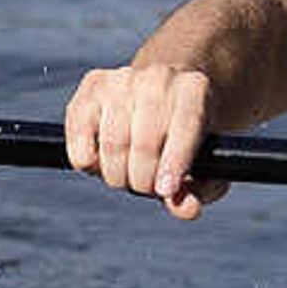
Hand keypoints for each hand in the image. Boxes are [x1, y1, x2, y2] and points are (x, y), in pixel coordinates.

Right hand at [62, 61, 226, 217]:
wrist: (168, 93)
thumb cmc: (189, 135)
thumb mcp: (208, 161)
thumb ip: (201, 189)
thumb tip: (185, 209)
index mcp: (195, 89)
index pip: (184, 126)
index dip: (173, 163)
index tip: (164, 190)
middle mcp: (159, 77)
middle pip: (144, 143)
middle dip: (143, 180)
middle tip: (147, 187)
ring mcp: (123, 79)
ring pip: (112, 144)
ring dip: (117, 175)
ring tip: (127, 175)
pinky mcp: (93, 85)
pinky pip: (78, 133)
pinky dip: (86, 160)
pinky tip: (98, 164)